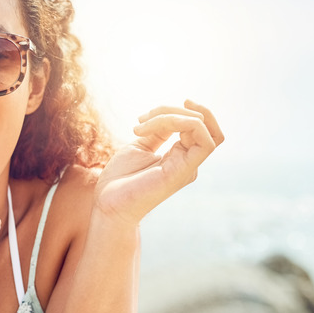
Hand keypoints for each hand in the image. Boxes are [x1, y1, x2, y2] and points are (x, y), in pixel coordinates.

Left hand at [93, 100, 224, 226]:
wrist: (109, 202)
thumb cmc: (121, 178)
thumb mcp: (141, 146)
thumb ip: (160, 131)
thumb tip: (173, 115)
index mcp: (180, 156)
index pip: (198, 126)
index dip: (184, 110)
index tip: (153, 111)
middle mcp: (189, 162)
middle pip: (202, 122)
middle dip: (173, 109)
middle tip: (144, 117)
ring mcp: (189, 167)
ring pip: (201, 127)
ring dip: (171, 115)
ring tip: (140, 126)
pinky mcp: (185, 171)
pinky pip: (204, 141)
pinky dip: (181, 123)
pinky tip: (148, 129)